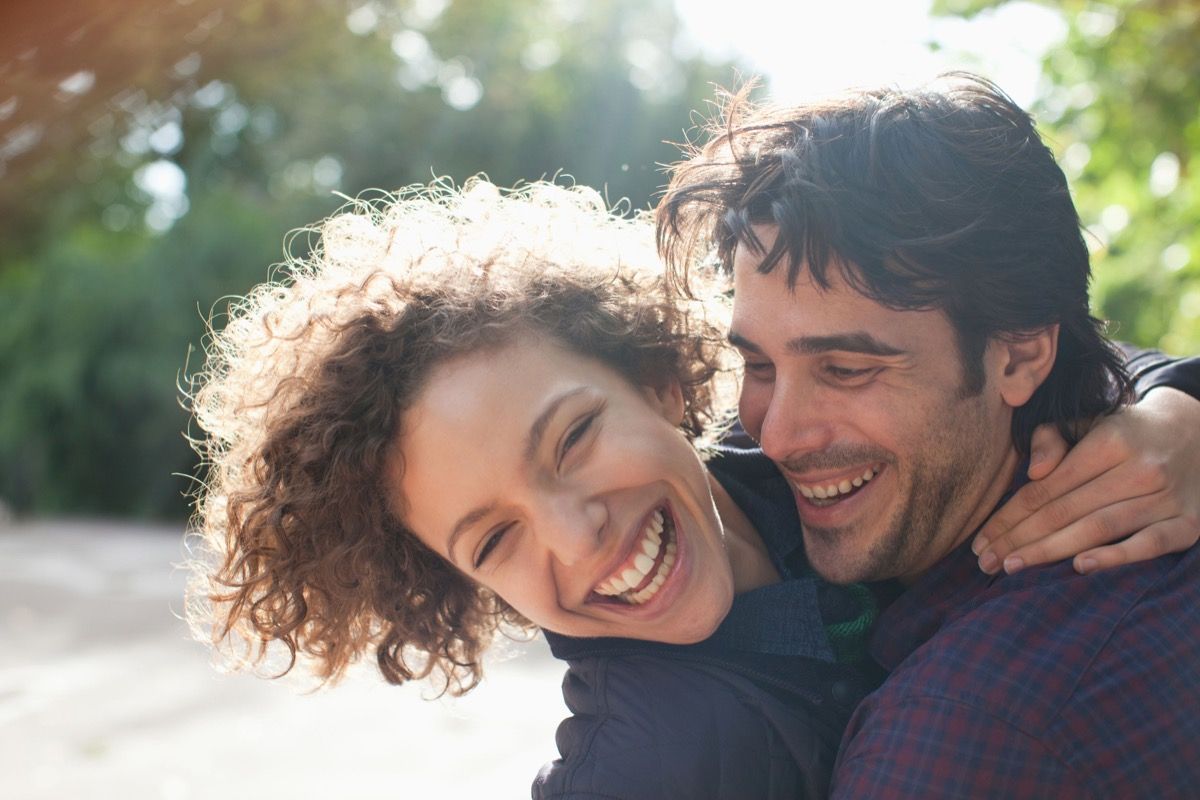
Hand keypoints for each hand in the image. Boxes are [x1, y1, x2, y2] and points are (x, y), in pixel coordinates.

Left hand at [973, 387, 1199, 574]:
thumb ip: (1052, 437)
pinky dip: (1116, 557)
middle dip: (1019, 539)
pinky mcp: (1188, 524)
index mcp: (1110, 441)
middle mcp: (1139, 469)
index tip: (980, 537)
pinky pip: (1149, 545)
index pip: (1047, 487)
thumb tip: (1033, 472)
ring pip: (1097, 529)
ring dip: (1050, 552)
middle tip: (985, 561)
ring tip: (1012, 567)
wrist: (1199, 434)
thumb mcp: (1089, 422)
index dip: (1009, 515)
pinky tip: (1079, 567)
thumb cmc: (1126, 433)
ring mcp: (1166, 499)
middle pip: (1065, 511)